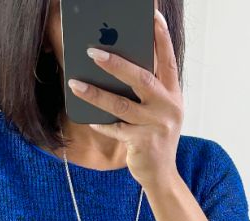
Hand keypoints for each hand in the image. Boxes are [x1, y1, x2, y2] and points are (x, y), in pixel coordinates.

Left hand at [67, 9, 183, 189]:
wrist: (161, 175)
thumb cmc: (154, 137)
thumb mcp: (158, 112)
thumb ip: (147, 92)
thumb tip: (116, 67)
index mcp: (174, 94)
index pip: (168, 60)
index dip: (160, 37)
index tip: (151, 16)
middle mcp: (168, 107)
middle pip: (141, 79)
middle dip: (116, 63)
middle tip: (92, 51)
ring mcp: (156, 126)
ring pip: (121, 105)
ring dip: (95, 93)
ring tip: (75, 83)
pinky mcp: (142, 143)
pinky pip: (115, 129)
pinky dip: (99, 122)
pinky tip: (86, 115)